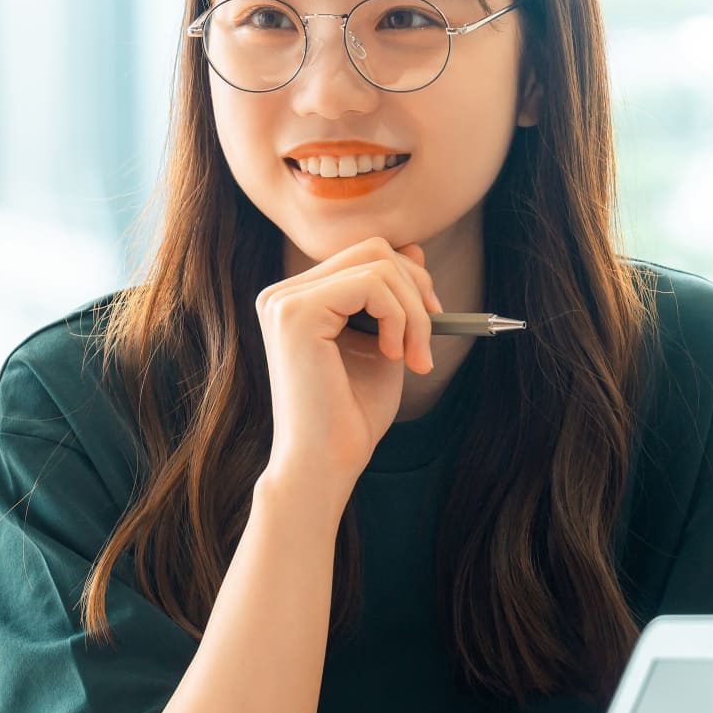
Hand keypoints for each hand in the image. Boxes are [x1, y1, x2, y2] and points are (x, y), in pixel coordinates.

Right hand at [255, 237, 440, 486]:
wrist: (325, 464)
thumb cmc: (351, 415)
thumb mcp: (383, 342)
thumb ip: (392, 298)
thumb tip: (413, 248)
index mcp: (296, 299)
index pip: (365, 255)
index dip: (409, 281)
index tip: (431, 323)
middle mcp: (282, 294)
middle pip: (373, 248)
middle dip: (416, 289)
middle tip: (427, 342)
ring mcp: (284, 300)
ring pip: (379, 264)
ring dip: (413, 312)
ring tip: (414, 357)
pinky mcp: (295, 312)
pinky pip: (372, 284)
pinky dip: (399, 318)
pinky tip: (393, 354)